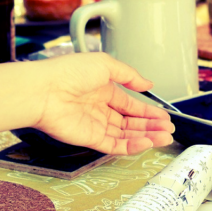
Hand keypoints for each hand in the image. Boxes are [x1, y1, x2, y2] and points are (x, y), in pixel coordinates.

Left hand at [32, 53, 173, 154]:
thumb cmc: (68, 72)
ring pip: (125, 135)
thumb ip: (129, 75)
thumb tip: (148, 84)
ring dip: (146, 137)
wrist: (43, 90)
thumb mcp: (105, 64)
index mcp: (102, 89)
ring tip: (164, 137)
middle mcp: (99, 108)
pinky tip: (146, 143)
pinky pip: (114, 145)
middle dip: (151, 126)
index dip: (148, 111)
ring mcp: (94, 124)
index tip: (164, 116)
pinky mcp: (89, 139)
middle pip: (130, 121)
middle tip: (168, 130)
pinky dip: (131, 146)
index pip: (130, 104)